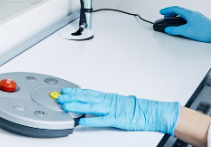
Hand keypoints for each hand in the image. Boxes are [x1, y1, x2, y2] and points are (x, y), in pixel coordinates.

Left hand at [57, 88, 180, 133]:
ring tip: (66, 105)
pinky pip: (101, 120)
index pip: (88, 93)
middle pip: (86, 98)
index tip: (65, 91)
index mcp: (108, 97)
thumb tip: (96, 102)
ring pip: (91, 106)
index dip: (75, 92)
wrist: (150, 112)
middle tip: (59, 97)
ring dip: (77, 105)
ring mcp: (112, 110)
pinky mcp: (116, 119)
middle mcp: (108, 101)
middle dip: (72, 97)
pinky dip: (91, 120)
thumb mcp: (119, 102)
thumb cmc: (136, 108)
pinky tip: (82, 120)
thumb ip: (107, 102)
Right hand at [159, 6, 210, 51]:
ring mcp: (198, 17)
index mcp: (189, 13)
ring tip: (173, 20)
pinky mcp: (201, 22)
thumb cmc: (205, 31)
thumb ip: (176, 30)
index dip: (167, 10)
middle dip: (171, 13)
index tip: (161, 11)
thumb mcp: (187, 31)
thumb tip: (168, 29)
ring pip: (185, 14)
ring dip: (177, 16)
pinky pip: (189, 18)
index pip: (175, 8)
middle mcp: (194, 14)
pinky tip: (184, 25)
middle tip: (165, 16)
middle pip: (180, 10)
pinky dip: (183, 19)